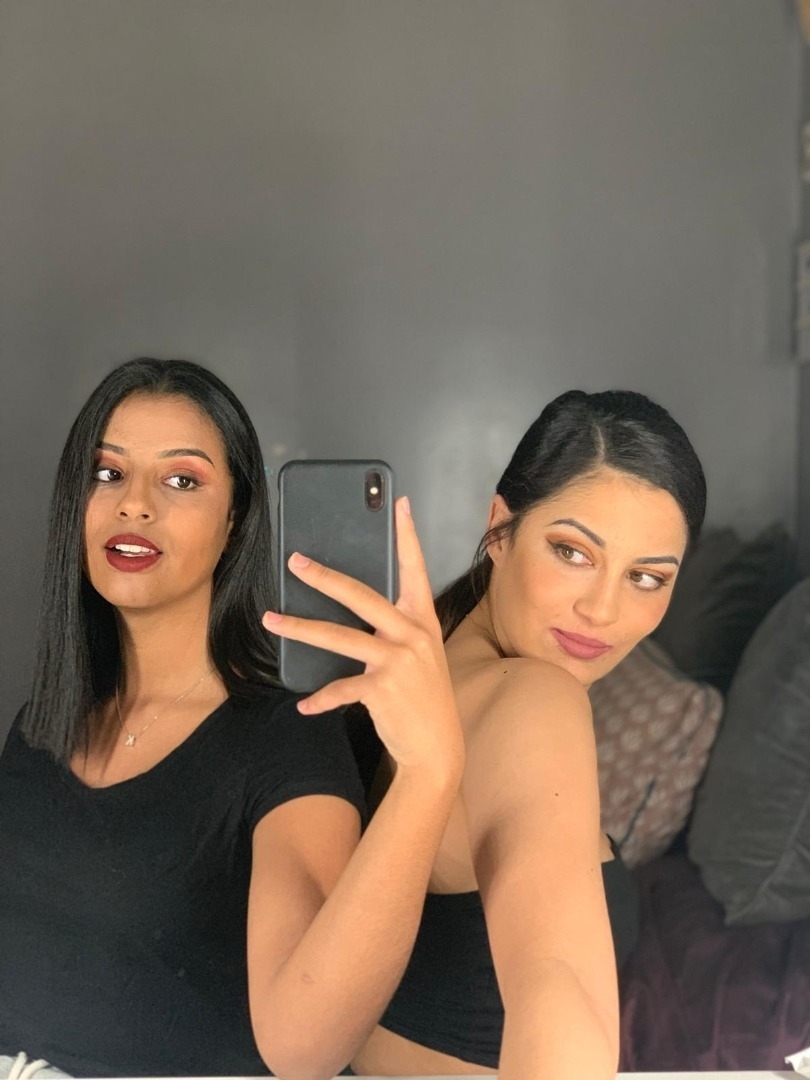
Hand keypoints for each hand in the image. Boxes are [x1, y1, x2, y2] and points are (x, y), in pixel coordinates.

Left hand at [262, 497, 463, 778]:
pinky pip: (340, 688)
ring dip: (300, 628)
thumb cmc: (423, 699)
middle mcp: (413, 634)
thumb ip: (394, 630)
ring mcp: (398, 660)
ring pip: (339, 637)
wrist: (438, 749)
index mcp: (423, 621)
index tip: (400, 503)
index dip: (407, 536)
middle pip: (361, 595)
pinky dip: (320, 698)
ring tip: (271, 620)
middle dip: (324, 577)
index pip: (415, 569)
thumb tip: (356, 611)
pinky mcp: (383, 689)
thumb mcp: (419, 656)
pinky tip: (304, 706)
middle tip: (295, 561)